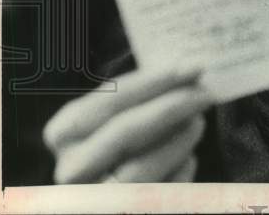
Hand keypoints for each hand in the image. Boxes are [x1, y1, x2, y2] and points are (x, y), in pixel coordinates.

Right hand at [43, 66, 211, 183]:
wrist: (118, 192)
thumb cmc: (121, 141)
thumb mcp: (117, 115)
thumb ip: (143, 96)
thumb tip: (189, 73)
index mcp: (64, 132)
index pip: (109, 101)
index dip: (153, 82)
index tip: (191, 68)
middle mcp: (70, 169)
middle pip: (123, 133)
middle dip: (170, 107)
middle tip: (205, 94)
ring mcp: (93, 198)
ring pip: (138, 170)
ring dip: (177, 141)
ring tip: (198, 122)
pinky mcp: (122, 213)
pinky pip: (157, 197)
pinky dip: (177, 174)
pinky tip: (188, 159)